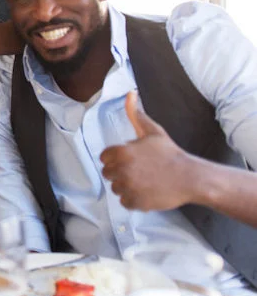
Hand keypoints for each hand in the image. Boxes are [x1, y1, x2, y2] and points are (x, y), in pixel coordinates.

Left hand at [100, 91, 196, 210]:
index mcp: (121, 152)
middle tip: (140, 171)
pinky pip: (125, 202)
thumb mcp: (152, 131)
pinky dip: (133, 199)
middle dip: (120, 172)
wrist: (190, 177)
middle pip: (108, 174)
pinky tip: (147, 191)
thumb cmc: (170, 153)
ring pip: (116, 188)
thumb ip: (136, 114)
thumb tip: (129, 93)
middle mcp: (121, 170)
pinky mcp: (136, 202)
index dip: (116, 158)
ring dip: (127, 186)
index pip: (104, 158)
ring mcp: (128, 187)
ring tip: (145, 181)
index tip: (131, 160)